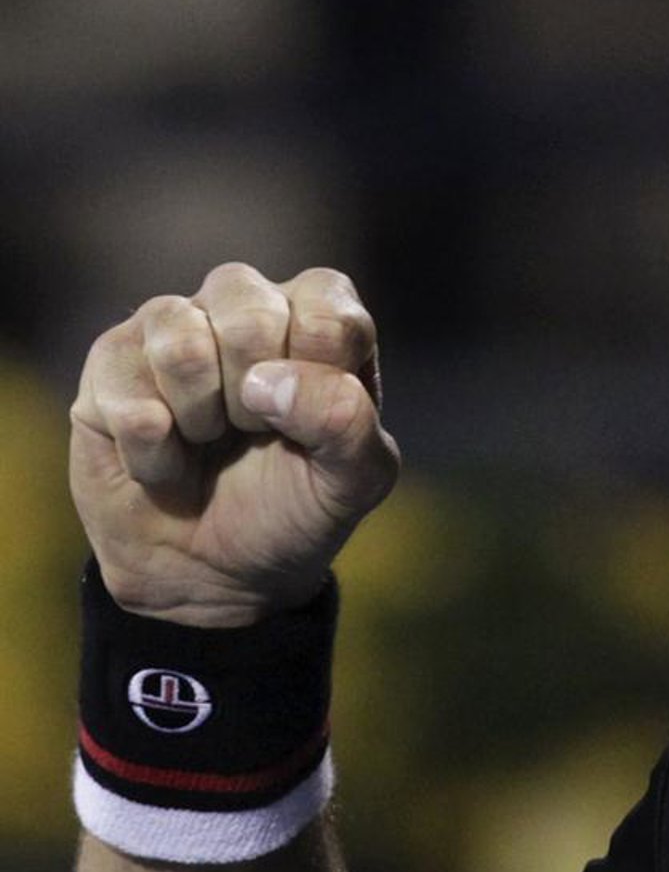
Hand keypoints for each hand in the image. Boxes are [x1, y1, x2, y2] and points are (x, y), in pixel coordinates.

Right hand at [70, 262, 399, 628]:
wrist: (213, 571)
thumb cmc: (293, 508)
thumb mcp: (354, 479)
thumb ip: (347, 421)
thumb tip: (268, 381)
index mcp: (317, 312)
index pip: (327, 319)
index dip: (316, 389)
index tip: (307, 427)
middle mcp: (245, 300)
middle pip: (249, 318)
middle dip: (253, 405)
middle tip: (251, 434)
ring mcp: (173, 323)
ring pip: (179, 341)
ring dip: (198, 420)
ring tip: (205, 440)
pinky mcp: (113, 360)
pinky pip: (125, 391)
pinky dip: (151, 452)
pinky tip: (164, 461)